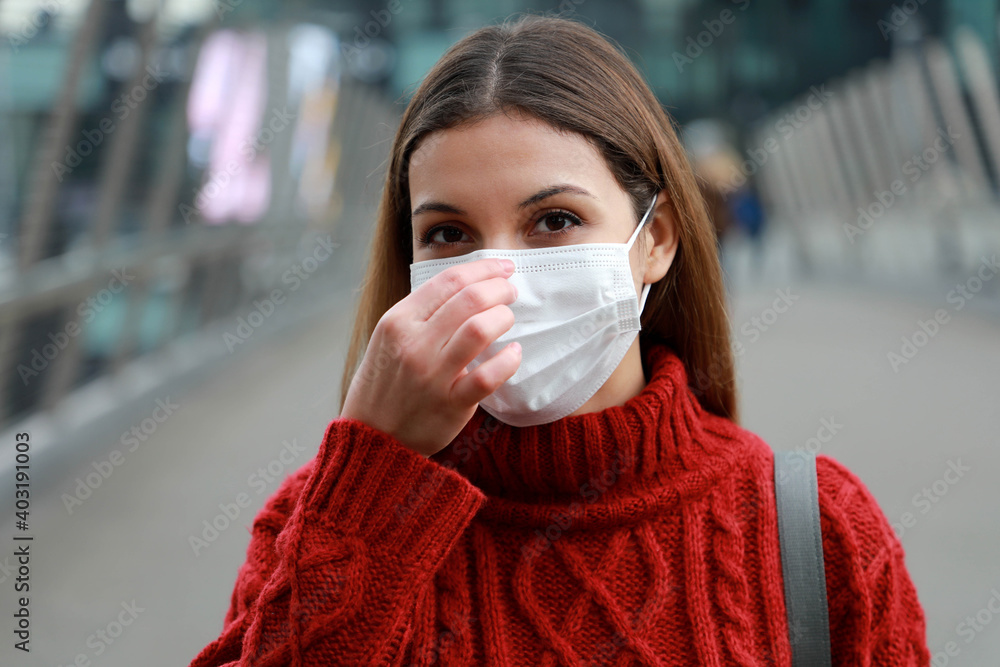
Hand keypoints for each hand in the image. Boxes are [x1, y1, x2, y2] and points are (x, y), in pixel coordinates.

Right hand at [340, 257, 520, 456]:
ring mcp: (432, 375)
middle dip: (499, 289)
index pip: (449, 280)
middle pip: (470, 299)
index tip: (502, 267)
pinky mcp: (450, 404)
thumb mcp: (389, 338)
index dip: (483, 268)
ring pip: (480, 330)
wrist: (372, 436)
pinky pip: (487, 376)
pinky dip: (508, 360)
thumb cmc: (386, 383)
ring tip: (508, 318)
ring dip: (503, 318)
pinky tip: (513, 353)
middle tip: (510, 292)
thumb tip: (468, 287)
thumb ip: (422, 313)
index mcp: (398, 321)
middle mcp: (414, 344)